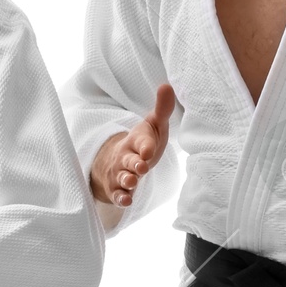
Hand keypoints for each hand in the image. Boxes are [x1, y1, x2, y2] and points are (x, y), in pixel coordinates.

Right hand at [90, 82, 175, 207]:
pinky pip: (118, 194)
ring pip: (122, 178)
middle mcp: (126, 157)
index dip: (145, 145)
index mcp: (136, 140)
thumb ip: (162, 109)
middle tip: (141, 167)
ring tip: (132, 182)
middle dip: (134, 164)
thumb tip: (167, 85)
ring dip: (127, 180)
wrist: (119, 160)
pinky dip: (121, 198)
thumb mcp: (153, 125)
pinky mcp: (118, 189)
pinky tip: (127, 200)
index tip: (149, 150)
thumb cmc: (143, 142)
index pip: (141, 142)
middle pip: (128, 160)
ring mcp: (120, 174)